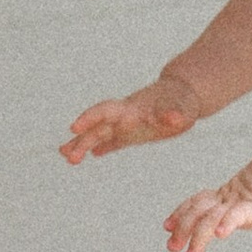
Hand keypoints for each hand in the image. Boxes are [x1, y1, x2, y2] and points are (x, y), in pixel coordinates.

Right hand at [62, 81, 197, 164]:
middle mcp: (124, 115)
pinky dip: (102, 147)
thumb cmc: (182, 99)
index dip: (90, 118)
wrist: (183, 93)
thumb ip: (174, 114)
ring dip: (84, 144)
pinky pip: (114, 141)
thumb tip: (174, 119)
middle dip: (82, 140)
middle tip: (68, 157)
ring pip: (100, 135)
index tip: (74, 128)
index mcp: (132, 108)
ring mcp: (127, 124)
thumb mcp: (182, 107)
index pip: (106, 111)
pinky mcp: (133, 133)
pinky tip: (91, 155)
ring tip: (68, 158)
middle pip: (98, 127)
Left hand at [166, 156, 251, 251]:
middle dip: (182, 228)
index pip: (198, 202)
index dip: (181, 212)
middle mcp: (230, 197)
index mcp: (229, 193)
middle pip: (198, 210)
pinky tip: (219, 236)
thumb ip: (244, 205)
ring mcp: (241, 201)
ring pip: (211, 218)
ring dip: (198, 238)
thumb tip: (234, 211)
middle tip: (171, 247)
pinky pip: (236, 216)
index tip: (167, 226)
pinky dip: (226, 225)